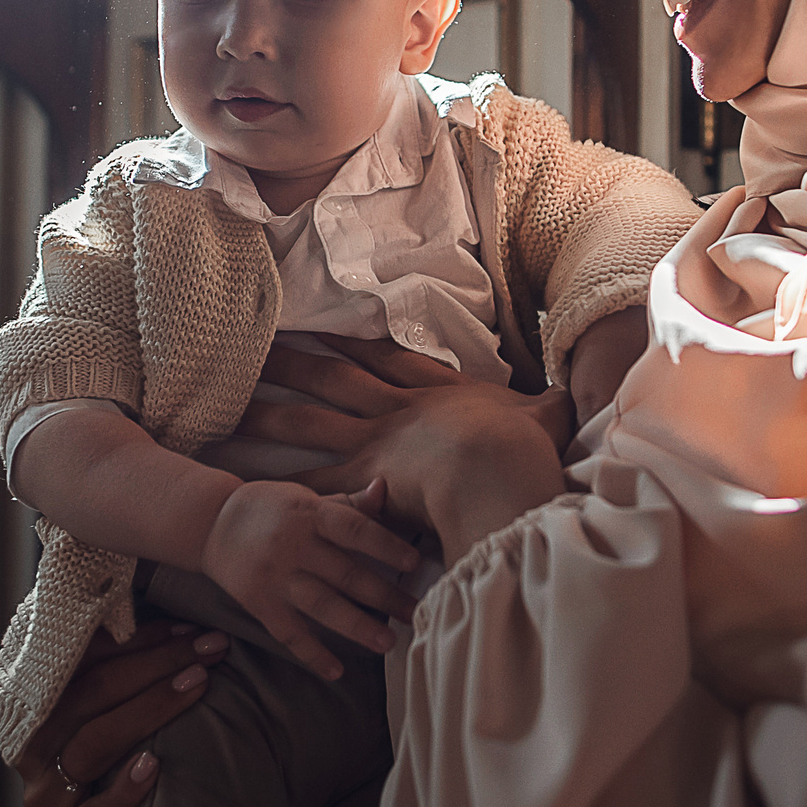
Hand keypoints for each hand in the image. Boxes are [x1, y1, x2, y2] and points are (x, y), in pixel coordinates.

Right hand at [16, 619, 229, 806]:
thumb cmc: (111, 758)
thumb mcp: (104, 708)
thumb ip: (119, 668)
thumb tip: (168, 617)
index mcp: (34, 705)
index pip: (80, 659)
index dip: (135, 639)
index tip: (188, 628)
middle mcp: (30, 745)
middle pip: (89, 694)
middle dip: (155, 664)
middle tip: (208, 648)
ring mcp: (42, 795)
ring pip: (92, 744)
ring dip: (149, 709)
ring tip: (197, 685)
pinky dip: (122, 793)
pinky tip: (154, 766)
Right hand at [202, 478, 420, 679]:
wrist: (210, 524)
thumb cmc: (269, 507)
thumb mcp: (305, 497)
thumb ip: (346, 502)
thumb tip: (385, 487)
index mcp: (308, 514)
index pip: (353, 529)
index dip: (385, 545)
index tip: (415, 562)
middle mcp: (292, 546)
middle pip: (344, 573)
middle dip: (384, 595)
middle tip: (416, 613)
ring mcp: (275, 578)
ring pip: (321, 606)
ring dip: (357, 626)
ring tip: (388, 642)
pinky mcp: (260, 604)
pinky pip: (289, 633)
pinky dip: (312, 654)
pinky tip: (336, 671)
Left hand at [245, 336, 568, 560]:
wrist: (501, 470)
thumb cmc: (528, 447)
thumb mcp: (549, 418)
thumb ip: (557, 410)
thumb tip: (580, 399)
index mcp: (437, 393)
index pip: (385, 357)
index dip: (352, 337)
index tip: (319, 320)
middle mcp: (396, 412)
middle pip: (332, 381)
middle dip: (292, 363)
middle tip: (250, 346)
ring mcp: (375, 446)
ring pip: (307, 426)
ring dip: (267, 415)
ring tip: (226, 404)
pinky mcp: (363, 485)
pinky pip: (309, 487)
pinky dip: (276, 485)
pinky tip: (243, 482)